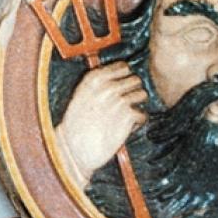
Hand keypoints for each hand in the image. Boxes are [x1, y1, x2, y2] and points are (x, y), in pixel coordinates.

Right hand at [57, 62, 147, 181]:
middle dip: (132, 91)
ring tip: (122, 117)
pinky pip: (143, 114)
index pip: (123, 66)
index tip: (120, 89)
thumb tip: (122, 74)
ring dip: (136, 106)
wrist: (73, 150)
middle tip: (122, 105)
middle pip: (136, 79)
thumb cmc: (77, 125)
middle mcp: (107, 86)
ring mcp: (119, 100)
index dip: (124, 78)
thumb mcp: (82, 96)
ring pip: (142, 95)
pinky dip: (137, 123)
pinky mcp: (128, 115)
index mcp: (94, 79)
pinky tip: (124, 129)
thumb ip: (100, 84)